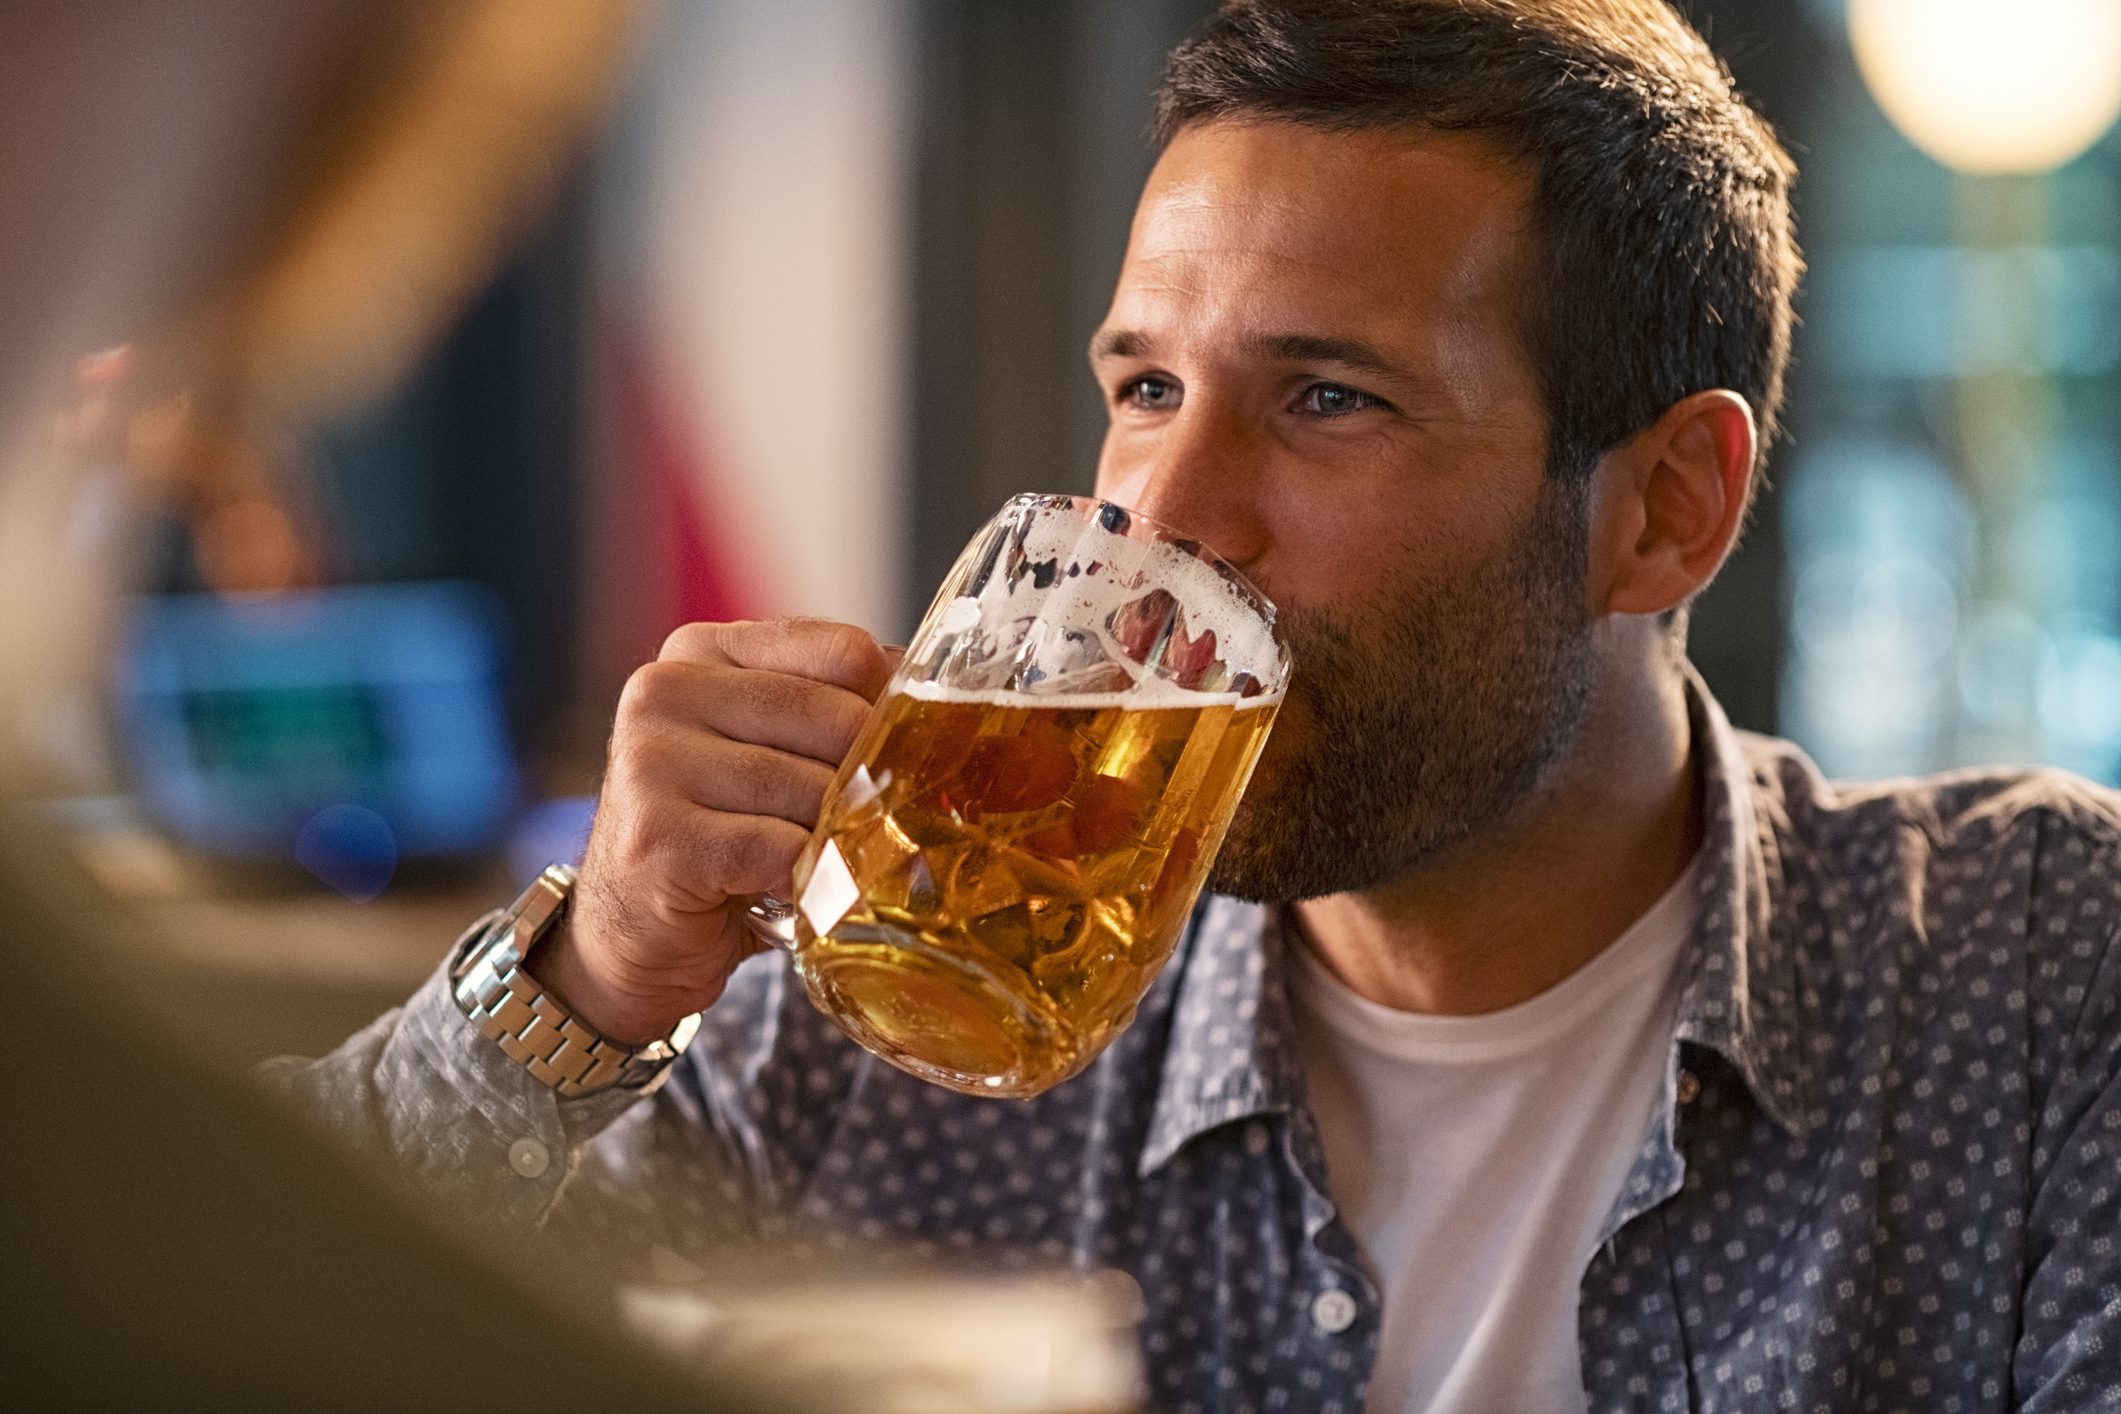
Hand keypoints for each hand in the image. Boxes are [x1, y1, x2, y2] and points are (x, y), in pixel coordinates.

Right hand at [529, 618, 894, 1043]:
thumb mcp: (771, 748)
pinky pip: (781, 849)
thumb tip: (939, 702)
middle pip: (835, 719)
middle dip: (865, 783)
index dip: (886, 709)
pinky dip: (806, 879)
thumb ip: (834, 709)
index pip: (842, 650)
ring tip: (822, 860)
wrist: (633, 935)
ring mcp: (652, 760)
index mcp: (701, 650)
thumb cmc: (721, 835)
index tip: (892, 755)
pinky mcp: (659, 835)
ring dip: (835, 838)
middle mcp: (665, 690)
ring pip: (812, 790)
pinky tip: (790, 891)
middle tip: (866, 823)